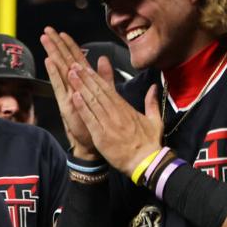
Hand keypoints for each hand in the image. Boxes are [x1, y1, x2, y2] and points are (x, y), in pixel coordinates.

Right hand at [41, 27, 103, 158]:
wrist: (93, 143)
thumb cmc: (96, 122)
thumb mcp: (104, 94)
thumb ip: (104, 77)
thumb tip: (103, 59)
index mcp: (82, 85)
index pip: (75, 60)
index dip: (69, 45)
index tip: (61, 32)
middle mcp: (72, 88)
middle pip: (64, 61)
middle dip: (56, 45)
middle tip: (47, 30)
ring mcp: (68, 96)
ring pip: (60, 70)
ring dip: (52, 54)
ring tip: (45, 40)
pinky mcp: (66, 105)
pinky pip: (59, 86)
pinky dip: (54, 74)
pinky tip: (49, 62)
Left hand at [62, 53, 163, 176]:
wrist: (146, 162)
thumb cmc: (149, 143)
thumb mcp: (155, 120)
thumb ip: (152, 102)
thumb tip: (154, 87)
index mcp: (126, 108)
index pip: (108, 89)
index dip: (96, 78)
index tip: (86, 68)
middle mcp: (116, 113)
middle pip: (99, 91)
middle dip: (86, 77)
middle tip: (74, 65)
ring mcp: (108, 123)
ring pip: (93, 101)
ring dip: (81, 87)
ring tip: (71, 75)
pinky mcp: (102, 136)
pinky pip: (90, 118)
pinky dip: (82, 107)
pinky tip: (74, 96)